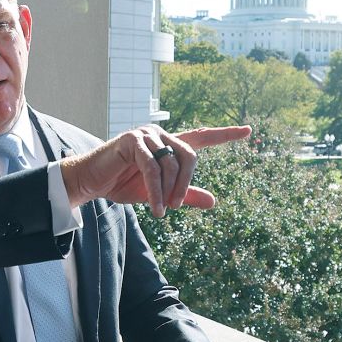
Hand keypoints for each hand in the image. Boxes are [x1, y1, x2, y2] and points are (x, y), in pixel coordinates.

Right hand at [60, 125, 251, 216]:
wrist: (92, 183)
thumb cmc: (123, 185)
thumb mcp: (159, 195)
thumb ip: (185, 196)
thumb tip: (214, 202)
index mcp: (169, 145)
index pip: (201, 137)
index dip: (225, 135)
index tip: (248, 131)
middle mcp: (160, 135)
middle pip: (190, 155)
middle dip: (187, 183)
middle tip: (178, 206)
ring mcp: (146, 135)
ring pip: (171, 163)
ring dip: (170, 191)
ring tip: (163, 211)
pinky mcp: (131, 141)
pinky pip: (152, 168)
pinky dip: (156, 190)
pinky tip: (157, 208)